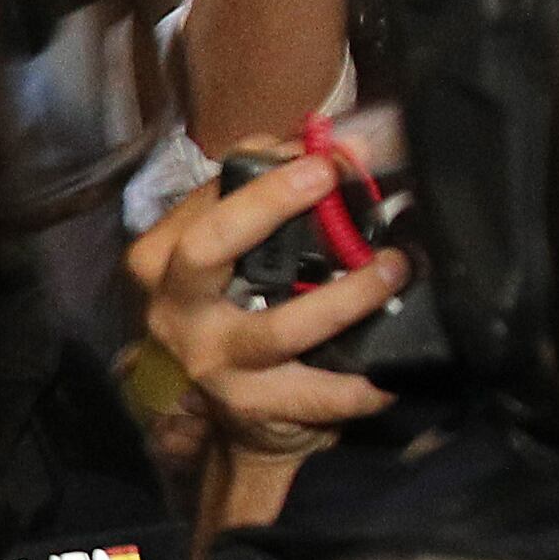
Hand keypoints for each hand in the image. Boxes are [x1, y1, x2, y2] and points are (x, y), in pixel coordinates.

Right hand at [128, 153, 403, 464]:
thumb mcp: (239, 250)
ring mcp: (211, 362)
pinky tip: (391, 372)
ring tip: (394, 269)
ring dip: (347, 298)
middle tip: (329, 176)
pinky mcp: (250, 407)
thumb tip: (323, 139)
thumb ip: (267, 193)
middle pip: (209, 248)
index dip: (266, 169)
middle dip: (268, 206)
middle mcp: (176, 309)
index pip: (207, 198)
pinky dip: (360, 386)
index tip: (321, 151)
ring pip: (279, 328)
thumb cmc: (240, 311)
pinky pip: (316, 395)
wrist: (233, 419)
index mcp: (164, 259)